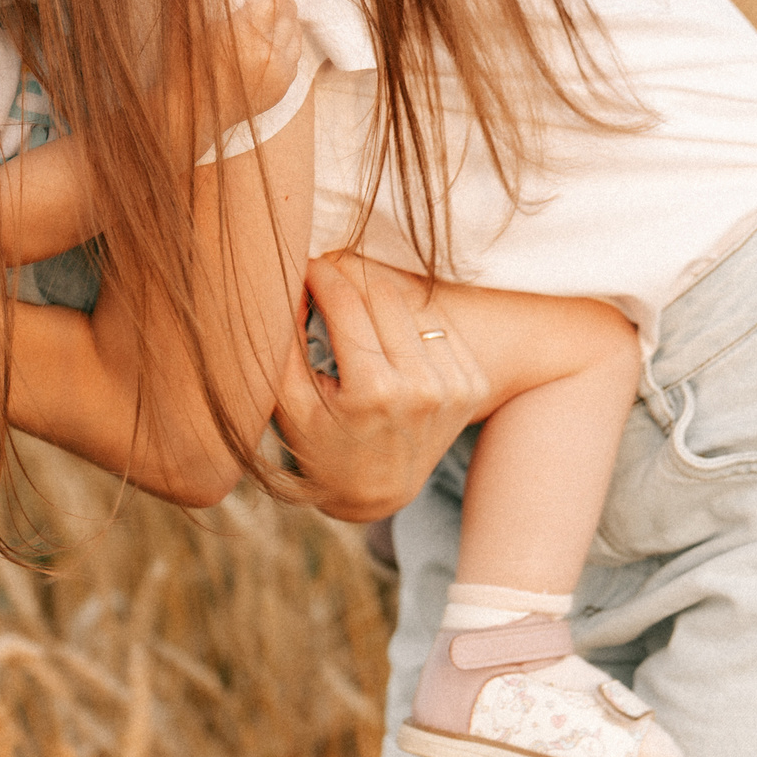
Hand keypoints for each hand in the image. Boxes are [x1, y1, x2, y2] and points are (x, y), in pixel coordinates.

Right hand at [157, 0, 300, 164]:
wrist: (188, 115)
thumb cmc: (182, 67)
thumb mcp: (182, 24)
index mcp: (247, 32)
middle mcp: (270, 53)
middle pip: (289, 11)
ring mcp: (279, 73)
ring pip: (296, 34)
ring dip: (288, 20)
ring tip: (274, 13)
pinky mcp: (282, 89)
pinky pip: (295, 57)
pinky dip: (289, 44)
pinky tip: (276, 39)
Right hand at [271, 250, 493, 520]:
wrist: (377, 492)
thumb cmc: (321, 445)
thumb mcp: (288, 403)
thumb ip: (283, 342)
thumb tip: (286, 281)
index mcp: (374, 392)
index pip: (345, 303)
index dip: (320, 274)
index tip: (304, 264)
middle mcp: (422, 387)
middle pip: (382, 294)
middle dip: (349, 279)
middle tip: (325, 281)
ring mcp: (454, 386)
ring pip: (412, 303)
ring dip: (379, 297)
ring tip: (353, 311)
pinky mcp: (473, 384)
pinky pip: (436, 325)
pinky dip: (408, 321)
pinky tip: (386, 336)